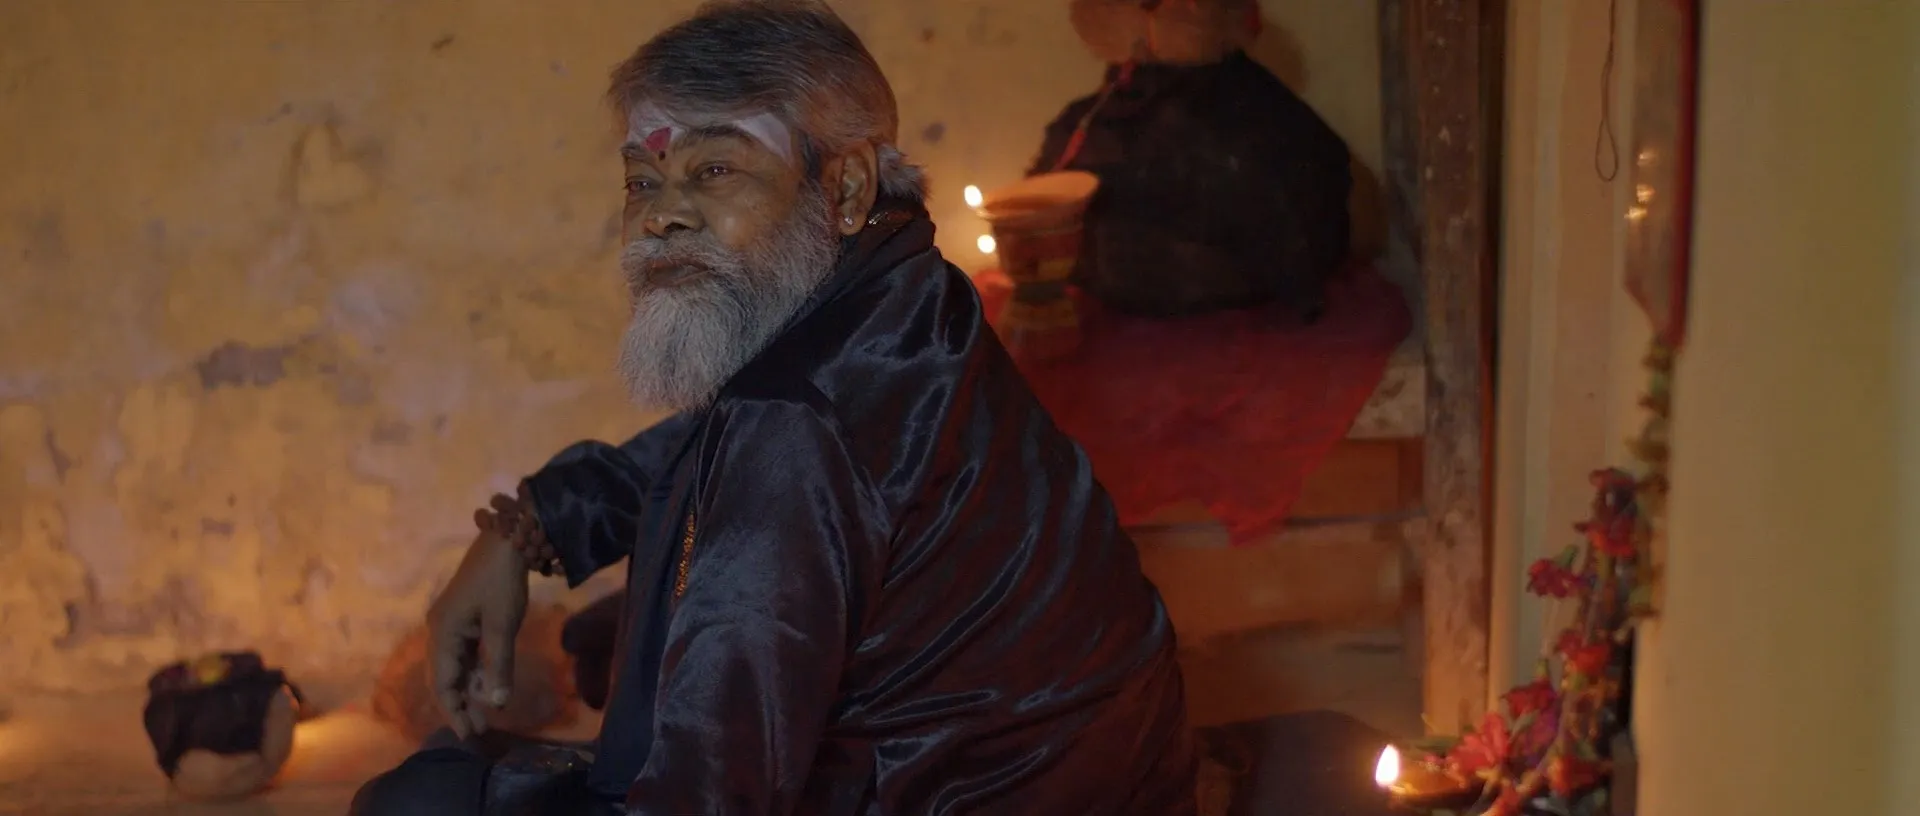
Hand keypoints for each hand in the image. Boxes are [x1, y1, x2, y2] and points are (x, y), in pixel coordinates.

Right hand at [426, 518, 529, 737]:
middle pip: (445, 677)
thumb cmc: (501, 581)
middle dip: (461, 704)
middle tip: (479, 730)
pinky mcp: (462, 619)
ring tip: (486, 713)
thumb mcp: (503, 624)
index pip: (443, 682)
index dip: (454, 710)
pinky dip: (475, 671)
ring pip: (455, 666)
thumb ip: (499, 664)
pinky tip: (489, 685)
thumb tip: (498, 703)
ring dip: (470, 689)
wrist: (505, 538)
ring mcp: (450, 624)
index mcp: (442, 633)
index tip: (468, 734)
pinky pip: (464, 653)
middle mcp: (439, 631)